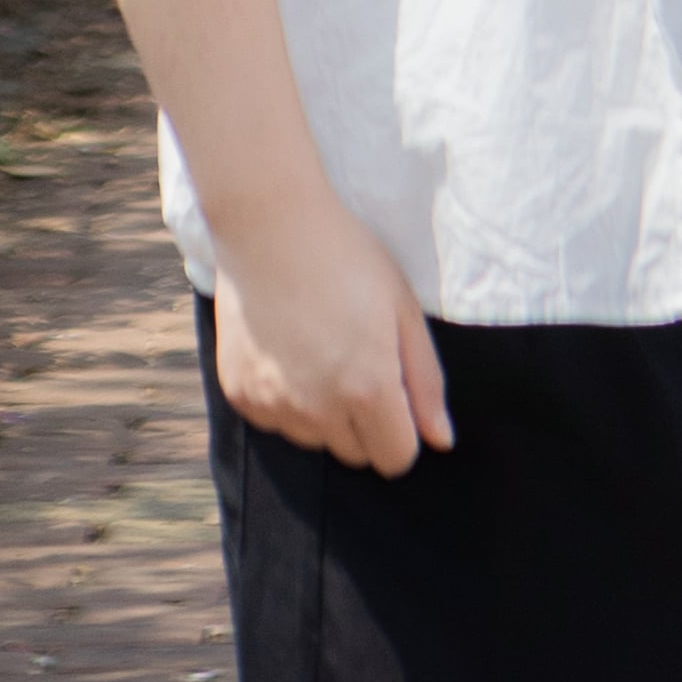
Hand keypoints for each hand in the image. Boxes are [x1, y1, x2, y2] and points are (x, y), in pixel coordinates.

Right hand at [208, 188, 455, 474]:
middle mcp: (318, 409)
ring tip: (318, 347)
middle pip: (355, 453)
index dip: (402, 428)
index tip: (394, 390)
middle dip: (364, 420)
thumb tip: (441, 440)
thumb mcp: (401, 307)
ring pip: (313, 439)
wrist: (267, 222)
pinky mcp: (240, 394)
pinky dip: (285, 397)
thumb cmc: (345, 256)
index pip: (396, 459)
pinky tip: (286, 347)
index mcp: (366, 388)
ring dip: (323, 412)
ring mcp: (274, 404)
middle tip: (355, 358)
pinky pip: (275, 419)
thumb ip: (425, 381)